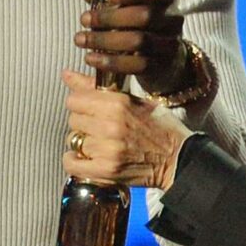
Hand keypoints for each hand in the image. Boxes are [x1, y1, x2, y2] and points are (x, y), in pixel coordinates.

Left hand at [62, 70, 190, 190]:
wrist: (178, 158)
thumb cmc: (159, 128)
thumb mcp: (133, 100)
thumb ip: (97, 89)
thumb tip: (67, 75)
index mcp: (118, 104)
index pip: (75, 99)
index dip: (81, 104)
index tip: (90, 110)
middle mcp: (111, 125)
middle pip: (73, 120)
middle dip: (84, 124)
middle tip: (99, 129)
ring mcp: (108, 149)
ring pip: (74, 141)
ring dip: (83, 143)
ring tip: (100, 144)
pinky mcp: (107, 170)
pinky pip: (72, 164)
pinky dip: (76, 162)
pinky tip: (87, 159)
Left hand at [74, 0, 187, 91]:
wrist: (163, 58)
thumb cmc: (138, 23)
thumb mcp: (122, 5)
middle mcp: (173, 19)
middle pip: (145, 16)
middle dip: (111, 17)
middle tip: (85, 19)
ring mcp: (169, 44)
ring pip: (139, 41)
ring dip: (105, 40)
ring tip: (81, 40)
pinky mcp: (161, 66)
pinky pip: (137, 65)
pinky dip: (111, 62)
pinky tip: (92, 58)